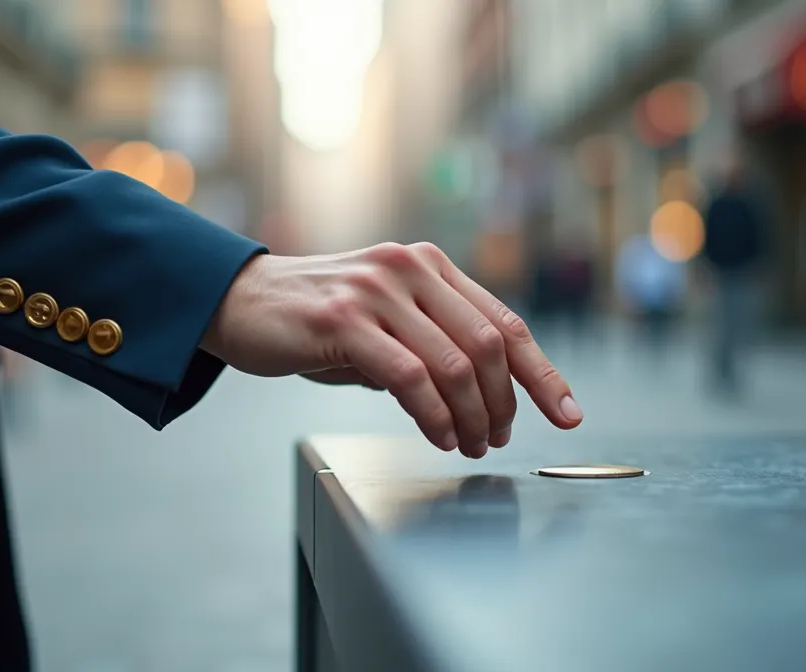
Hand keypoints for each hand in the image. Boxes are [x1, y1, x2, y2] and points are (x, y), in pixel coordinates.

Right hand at [201, 242, 582, 457]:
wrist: (238, 303)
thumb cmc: (313, 320)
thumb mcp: (385, 320)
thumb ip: (431, 342)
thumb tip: (486, 394)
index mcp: (429, 265)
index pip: (504, 322)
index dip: (542, 373)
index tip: (567, 413)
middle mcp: (409, 269)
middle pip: (487, 345)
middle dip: (505, 404)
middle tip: (498, 439)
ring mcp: (377, 290)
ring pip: (453, 364)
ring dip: (472, 417)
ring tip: (471, 445)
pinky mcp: (344, 319)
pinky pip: (409, 377)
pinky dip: (434, 415)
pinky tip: (439, 435)